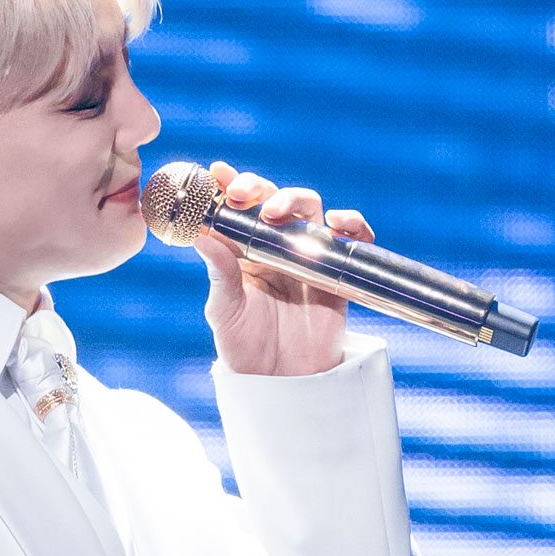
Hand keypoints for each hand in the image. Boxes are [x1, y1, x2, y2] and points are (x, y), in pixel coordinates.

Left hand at [196, 161, 370, 377]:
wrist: (281, 383)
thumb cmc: (245, 348)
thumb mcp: (225, 311)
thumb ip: (220, 273)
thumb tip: (202, 235)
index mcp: (244, 251)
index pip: (238, 209)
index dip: (230, 186)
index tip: (217, 172)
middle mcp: (277, 247)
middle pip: (275, 201)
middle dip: (261, 188)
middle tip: (244, 194)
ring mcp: (309, 257)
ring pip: (311, 211)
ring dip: (296, 201)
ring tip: (276, 213)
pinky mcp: (337, 273)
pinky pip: (352, 239)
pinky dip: (352, 224)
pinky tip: (337, 224)